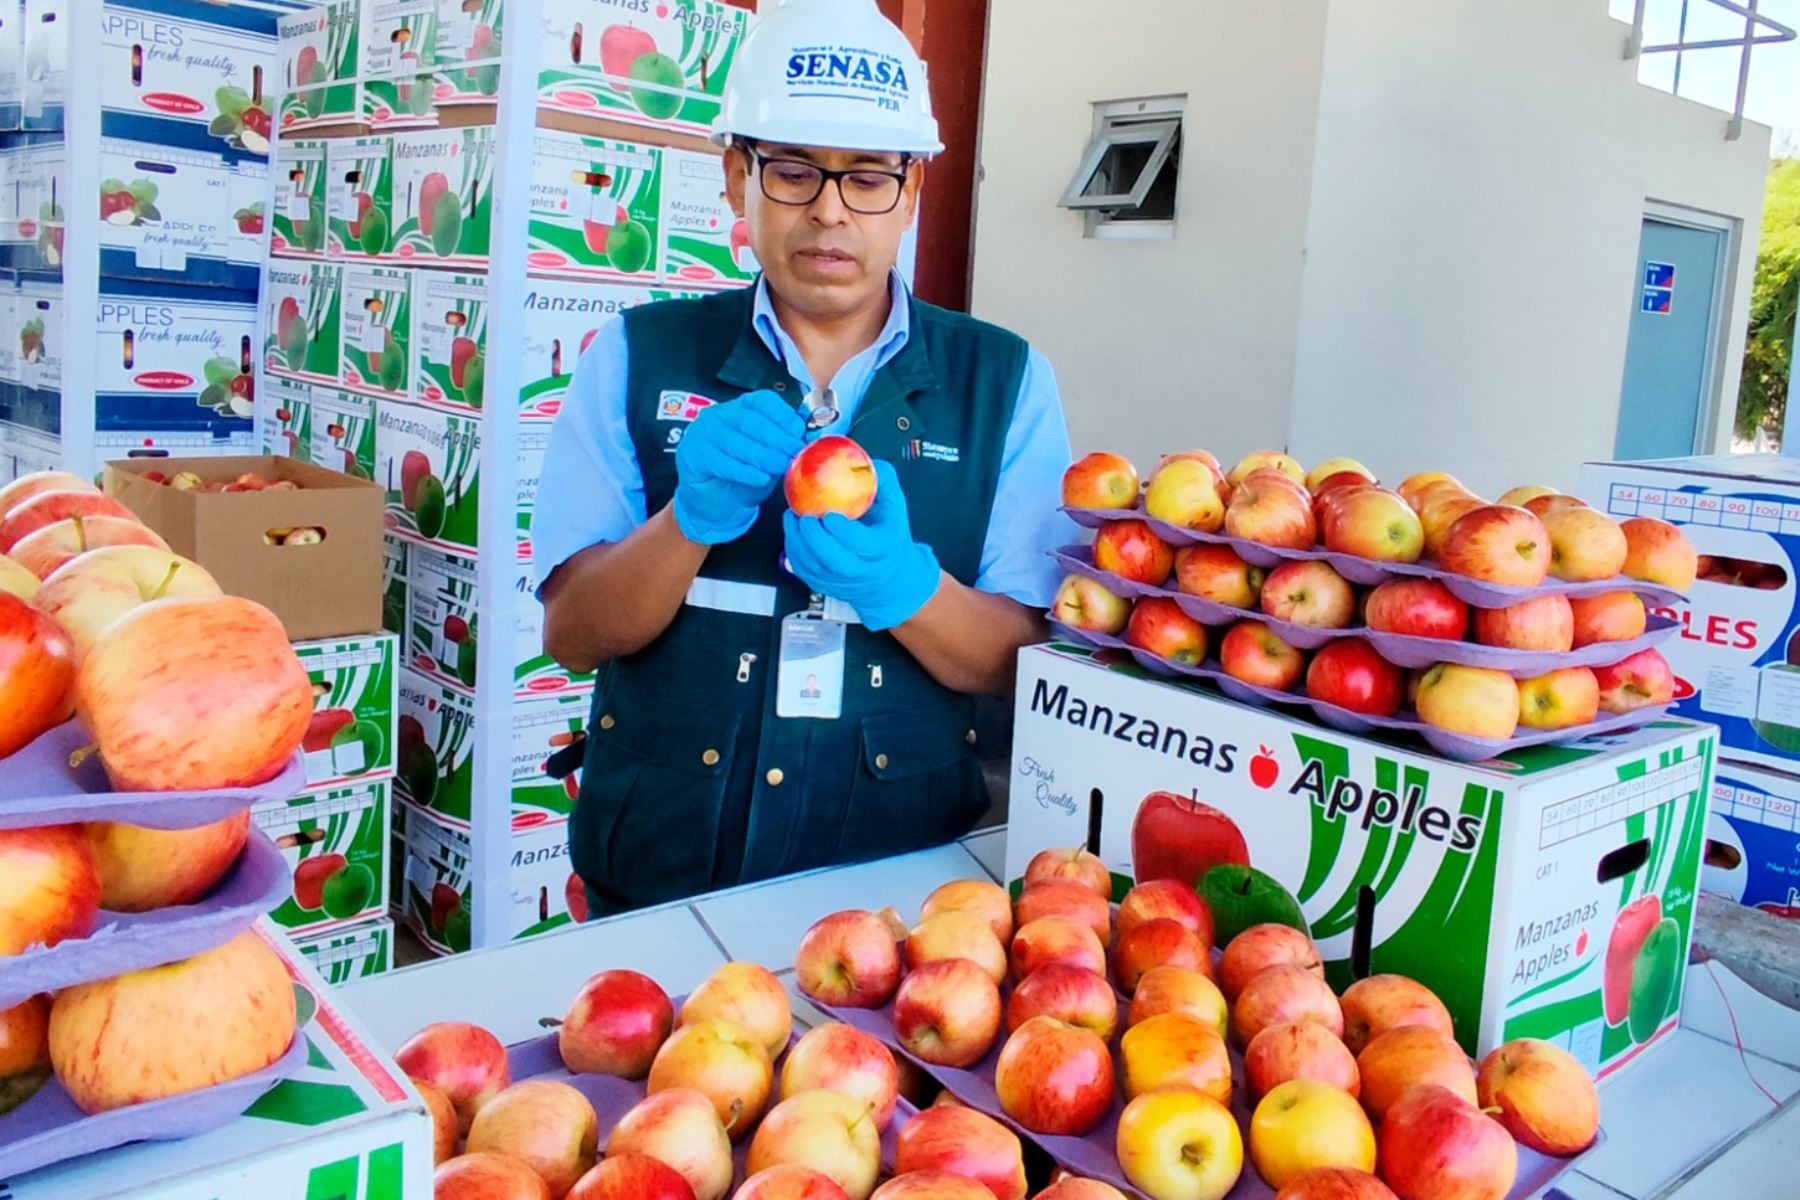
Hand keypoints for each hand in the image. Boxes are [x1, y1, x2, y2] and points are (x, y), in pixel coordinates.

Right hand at [672, 390, 806, 544]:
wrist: (713, 505)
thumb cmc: (743, 477)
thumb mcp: (769, 458)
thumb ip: (785, 445)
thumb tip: (810, 437)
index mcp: (740, 409)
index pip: (762, 401)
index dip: (783, 415)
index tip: (799, 431)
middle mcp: (719, 416)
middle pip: (750, 421)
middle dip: (776, 438)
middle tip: (794, 452)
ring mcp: (703, 434)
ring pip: (736, 441)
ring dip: (762, 455)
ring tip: (781, 466)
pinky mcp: (693, 456)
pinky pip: (722, 462)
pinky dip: (744, 471)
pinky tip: (760, 478)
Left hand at [783, 461, 940, 630]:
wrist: (888, 576)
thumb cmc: (888, 533)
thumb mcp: (894, 505)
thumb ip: (883, 481)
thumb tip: (867, 460)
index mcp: (883, 549)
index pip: (861, 544)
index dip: (843, 531)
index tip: (829, 514)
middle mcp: (863, 571)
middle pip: (835, 562)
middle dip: (815, 539)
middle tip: (804, 517)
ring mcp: (841, 582)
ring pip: (814, 568)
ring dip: (798, 543)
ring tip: (792, 518)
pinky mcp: (824, 586)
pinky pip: (803, 571)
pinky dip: (793, 551)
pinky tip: (792, 531)